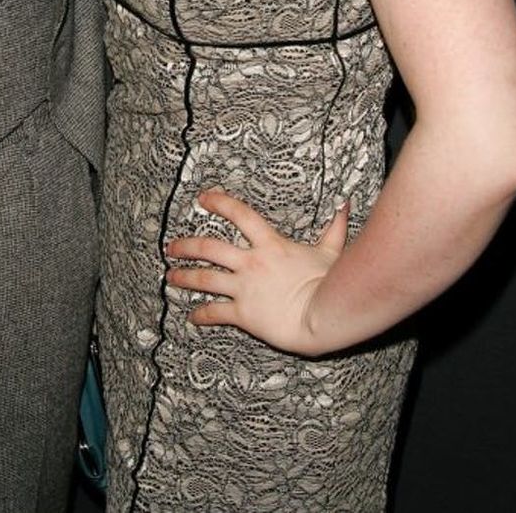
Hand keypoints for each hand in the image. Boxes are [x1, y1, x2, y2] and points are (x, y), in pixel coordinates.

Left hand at [166, 189, 347, 356]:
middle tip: (172, 247)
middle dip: (186, 246)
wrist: (324, 315)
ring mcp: (244, 288)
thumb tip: (345, 205)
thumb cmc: (330, 283)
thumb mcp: (331, 251)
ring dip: (184, 277)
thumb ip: (334, 228)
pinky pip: (216, 313)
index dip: (219, 202)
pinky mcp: (243, 314)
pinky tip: (192, 317)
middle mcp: (251, 262)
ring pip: (204, 279)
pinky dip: (201, 315)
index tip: (203, 198)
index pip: (239, 214)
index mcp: (270, 244)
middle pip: (209, 248)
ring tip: (170, 277)